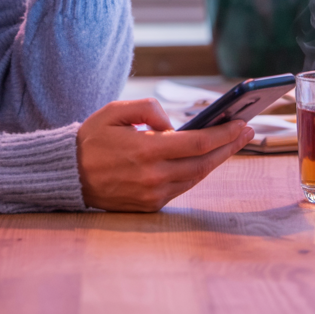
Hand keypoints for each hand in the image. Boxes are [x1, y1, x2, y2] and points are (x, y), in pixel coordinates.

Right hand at [75, 99, 254, 211]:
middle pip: (205, 163)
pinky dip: (197, 172)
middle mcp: (153, 177)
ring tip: (231, 143)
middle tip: (247, 131)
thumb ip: (149, 109)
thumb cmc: (91, 140)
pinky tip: (206, 159)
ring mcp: (152, 195)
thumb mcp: (115, 111)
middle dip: (229, 146)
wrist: (67, 175)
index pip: (198, 142)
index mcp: (146, 151)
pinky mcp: (150, 205)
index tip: (242, 122)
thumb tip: (175, 124)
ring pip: (196, 176)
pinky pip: (182, 187)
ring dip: (217, 160)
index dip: (224, 133)